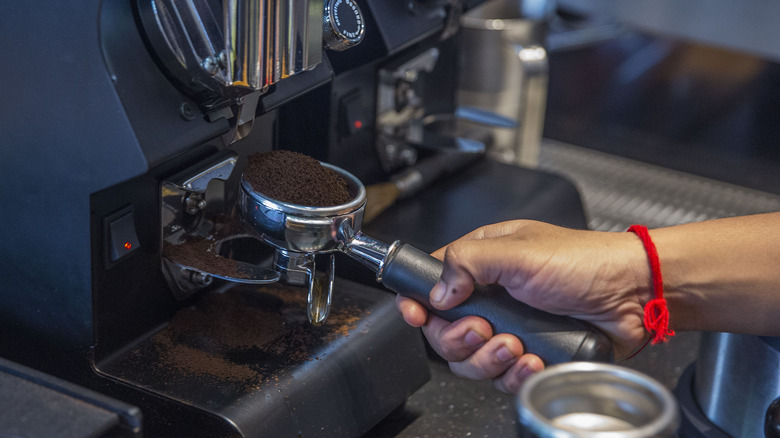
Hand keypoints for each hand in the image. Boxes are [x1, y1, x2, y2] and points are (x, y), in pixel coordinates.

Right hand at [395, 220, 651, 392]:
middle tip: (485, 329)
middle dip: (460, 338)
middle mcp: (490, 298)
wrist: (632, 294)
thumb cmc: (584, 262)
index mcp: (482, 263)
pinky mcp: (529, 355)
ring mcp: (509, 328)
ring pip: (471, 361)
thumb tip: (438, 293)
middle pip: (445, 332)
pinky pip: (503, 378)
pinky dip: (516, 375)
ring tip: (516, 346)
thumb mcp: (520, 252)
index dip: (418, 302)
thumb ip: (469, 264)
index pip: (431, 284)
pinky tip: (535, 360)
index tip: (415, 314)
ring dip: (489, 359)